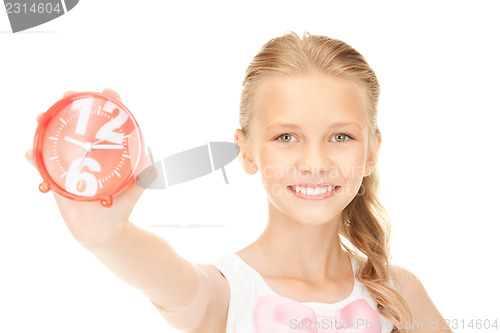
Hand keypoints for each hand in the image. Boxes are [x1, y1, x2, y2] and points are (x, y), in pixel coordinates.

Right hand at [26, 88, 156, 246]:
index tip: (108, 91)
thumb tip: (150, 156)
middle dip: (72, 107)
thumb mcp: (137, 189)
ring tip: (41, 118)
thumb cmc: (121, 207)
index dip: (110, 104)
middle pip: (80, 124)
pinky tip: (31, 153)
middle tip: (68, 95)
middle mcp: (89, 153)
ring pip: (56, 139)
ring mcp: (71, 164)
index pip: (111, 123)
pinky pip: (42, 165)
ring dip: (47, 126)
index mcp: (110, 152)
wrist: (103, 232)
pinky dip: (35, 158)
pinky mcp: (56, 178)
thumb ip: (145, 174)